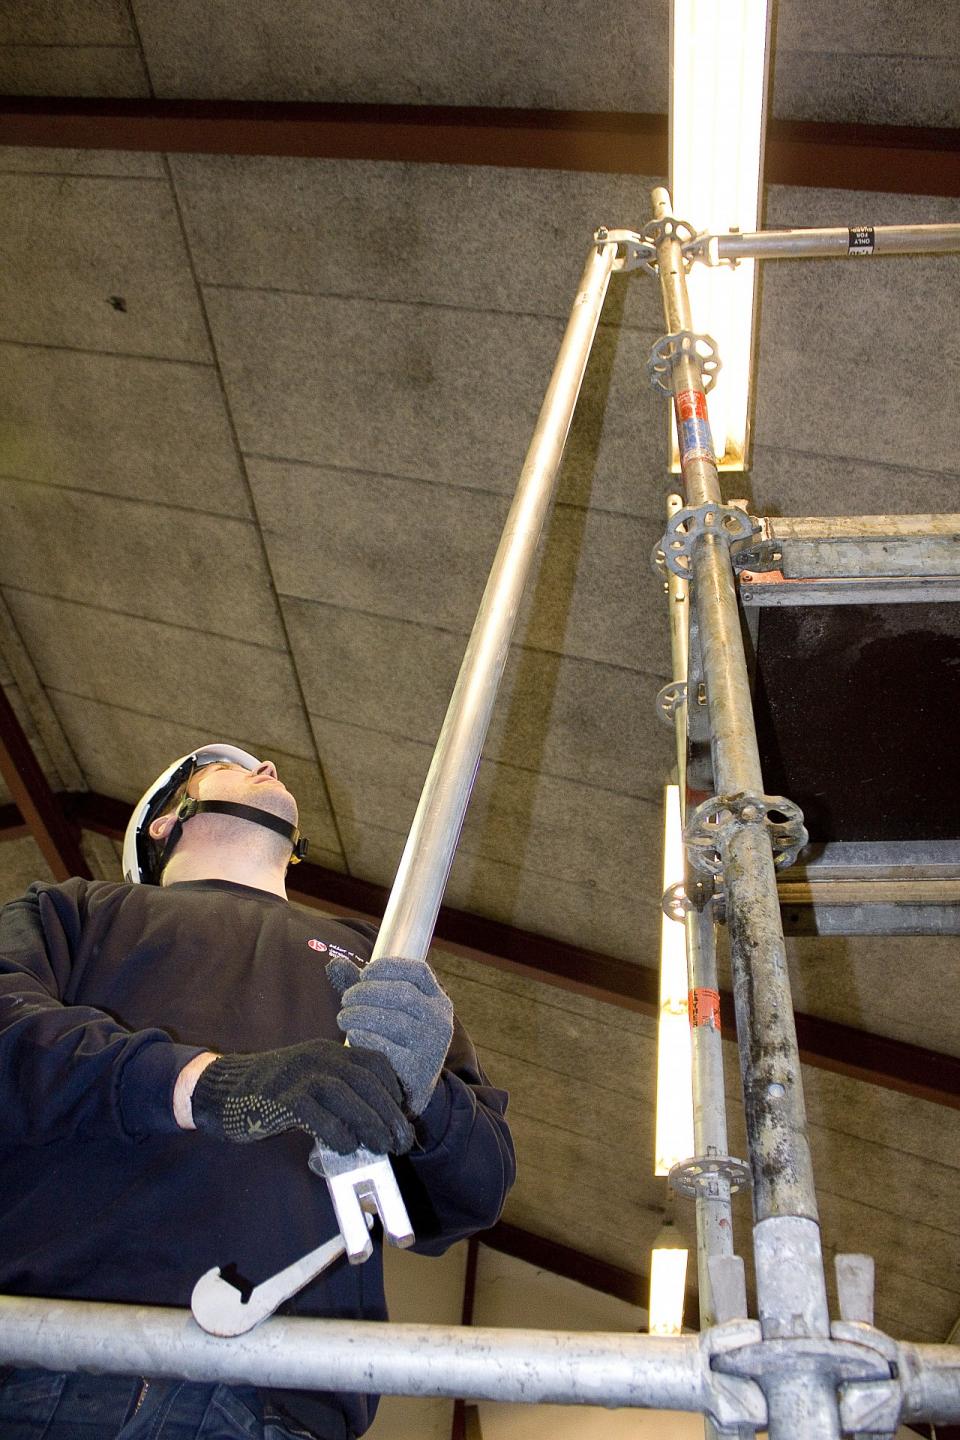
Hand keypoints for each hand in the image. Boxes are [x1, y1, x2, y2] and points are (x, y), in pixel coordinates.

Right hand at [190, 1038, 414, 1154]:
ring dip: (370, 1123)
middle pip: (365, 1081)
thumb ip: (339, 1097)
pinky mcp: (281, 1097)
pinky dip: (337, 1133)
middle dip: (388, 1113)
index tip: (403, 1115)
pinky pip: (317, 1114)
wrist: (223, 1091)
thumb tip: (375, 1128)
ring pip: (345, 1095)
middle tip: (401, 1141)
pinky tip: (345, 1147)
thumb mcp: (310, 1084)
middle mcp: (317, 1057)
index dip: (393, 1089)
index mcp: (329, 1052)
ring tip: (381, 1147)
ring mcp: (298, 1075)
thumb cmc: (273, 1094)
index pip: (373, 1062)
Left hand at [326, 956, 453, 1116]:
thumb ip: (363, 986)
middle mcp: (440, 1020)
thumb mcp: (387, 1009)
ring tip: (343, 1018)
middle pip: (402, 994)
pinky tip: (354, 1035)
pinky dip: (367, 1038)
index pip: (419, 972)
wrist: (412, 1090)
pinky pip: (389, 1049)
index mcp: (437, 1000)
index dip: (389, 967)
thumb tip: (334, 962)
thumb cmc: (395, 1039)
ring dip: (360, 1015)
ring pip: (394, 1020)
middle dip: (367, 992)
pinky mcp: (418, 1071)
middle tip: (345, 1000)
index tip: (364, 972)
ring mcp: (432, 1046)